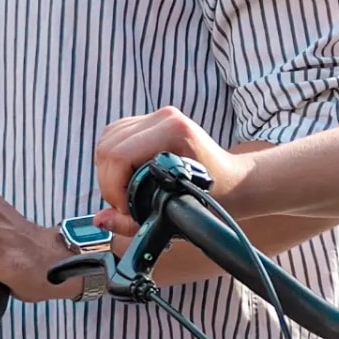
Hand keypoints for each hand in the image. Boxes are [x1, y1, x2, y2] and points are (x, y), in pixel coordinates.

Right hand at [91, 110, 246, 234]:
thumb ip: (133, 222)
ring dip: (108, 172)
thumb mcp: (177, 213)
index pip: (119, 156)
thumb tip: (101, 220)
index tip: (126, 210)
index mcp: (174, 131)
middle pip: (108, 147)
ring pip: (107, 140)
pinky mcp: (150, 121)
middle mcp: (164, 118)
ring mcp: (157, 116)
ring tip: (125, 194)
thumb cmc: (217, 196)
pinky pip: (115, 137)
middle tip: (124, 206)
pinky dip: (113, 161)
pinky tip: (125, 179)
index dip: (114, 188)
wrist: (237, 180)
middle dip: (109, 183)